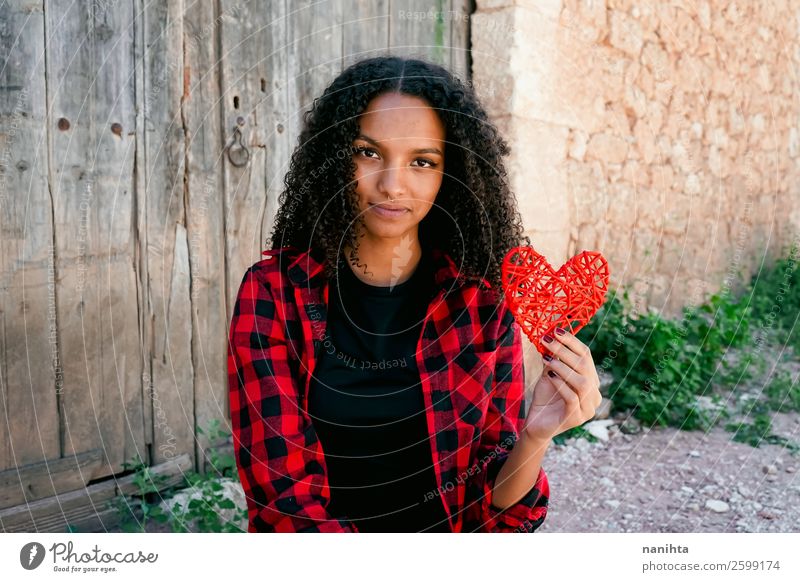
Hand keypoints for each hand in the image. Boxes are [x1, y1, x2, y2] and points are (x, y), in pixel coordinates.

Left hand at [523, 326, 602, 442]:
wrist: (537, 424)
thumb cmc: (545, 397)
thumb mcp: (549, 374)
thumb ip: (553, 359)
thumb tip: (550, 336)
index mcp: (591, 380)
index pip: (586, 356)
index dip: (572, 342)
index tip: (556, 331)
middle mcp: (594, 394)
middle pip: (585, 367)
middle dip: (564, 351)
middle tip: (547, 341)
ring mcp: (588, 408)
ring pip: (582, 383)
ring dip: (563, 368)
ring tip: (546, 360)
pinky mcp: (577, 419)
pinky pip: (572, 398)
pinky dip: (560, 385)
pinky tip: (549, 377)